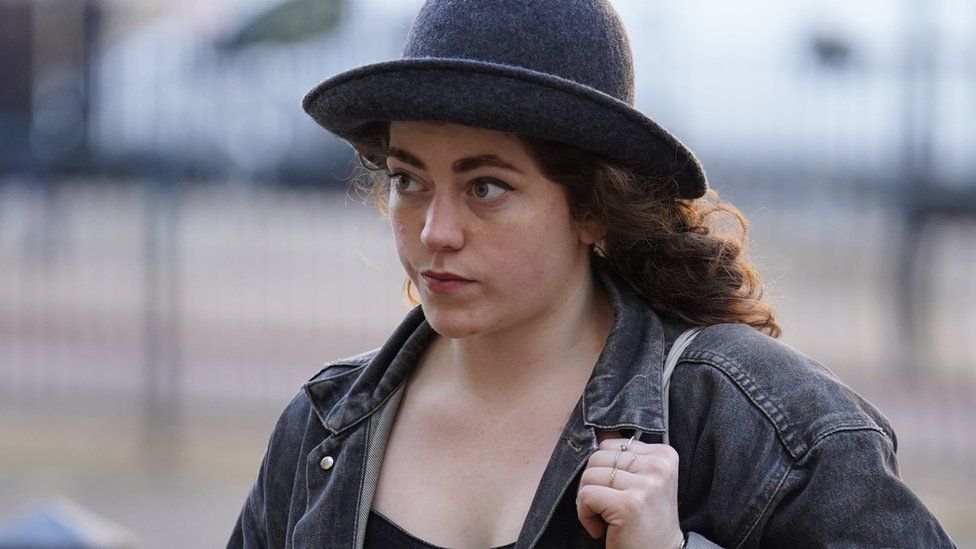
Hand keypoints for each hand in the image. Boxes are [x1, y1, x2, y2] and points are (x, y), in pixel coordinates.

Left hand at [576, 432, 683, 548]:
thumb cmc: (645, 521)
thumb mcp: (644, 482)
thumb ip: (625, 457)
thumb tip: (598, 432)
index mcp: (664, 455)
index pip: (612, 444)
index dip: (604, 470)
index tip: (616, 493)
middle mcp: (659, 466)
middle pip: (597, 457)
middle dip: (592, 484)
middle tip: (606, 508)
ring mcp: (646, 485)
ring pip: (588, 476)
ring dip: (587, 501)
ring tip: (606, 518)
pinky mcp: (629, 504)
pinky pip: (585, 496)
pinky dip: (584, 515)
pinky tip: (600, 529)